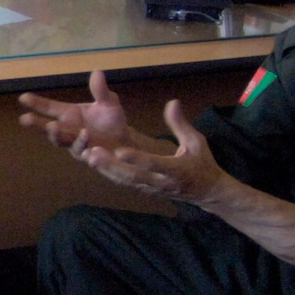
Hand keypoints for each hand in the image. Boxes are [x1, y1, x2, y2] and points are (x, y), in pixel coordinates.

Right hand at [18, 69, 132, 159]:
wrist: (125, 141)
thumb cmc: (111, 120)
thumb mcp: (108, 102)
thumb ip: (100, 90)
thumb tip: (97, 71)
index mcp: (69, 114)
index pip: (49, 108)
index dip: (36, 103)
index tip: (22, 97)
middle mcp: (68, 129)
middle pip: (48, 127)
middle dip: (36, 124)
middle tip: (25, 119)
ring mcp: (75, 144)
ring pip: (61, 141)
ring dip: (56, 134)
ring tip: (52, 126)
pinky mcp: (87, 155)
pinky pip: (82, 151)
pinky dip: (82, 144)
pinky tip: (85, 136)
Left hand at [75, 99, 225, 204]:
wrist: (206, 192)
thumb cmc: (202, 163)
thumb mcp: (197, 142)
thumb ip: (181, 125)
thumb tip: (172, 102)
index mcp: (177, 170)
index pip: (154, 164)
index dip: (137, 158)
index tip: (120, 150)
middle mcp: (161, 182)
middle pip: (133, 176)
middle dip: (112, 166)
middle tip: (92, 153)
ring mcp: (151, 188)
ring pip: (125, 180)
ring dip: (106, 169)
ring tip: (87, 156)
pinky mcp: (144, 189)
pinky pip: (125, 182)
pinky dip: (109, 173)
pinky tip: (95, 162)